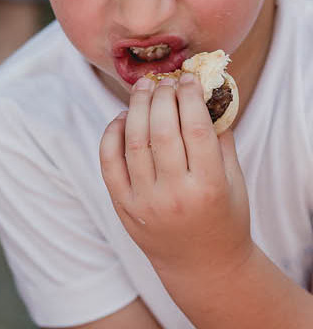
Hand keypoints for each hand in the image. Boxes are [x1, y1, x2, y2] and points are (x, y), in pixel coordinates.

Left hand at [98, 73, 252, 278]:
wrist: (201, 263)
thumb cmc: (224, 216)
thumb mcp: (234, 180)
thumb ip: (221, 139)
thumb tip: (205, 94)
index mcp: (208, 186)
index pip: (194, 129)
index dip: (188, 97)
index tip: (188, 78)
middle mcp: (173, 194)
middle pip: (160, 131)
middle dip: (160, 97)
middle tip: (163, 80)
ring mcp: (144, 201)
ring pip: (132, 142)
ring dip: (135, 109)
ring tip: (142, 89)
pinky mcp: (122, 206)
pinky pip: (109, 163)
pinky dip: (111, 135)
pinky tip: (121, 118)